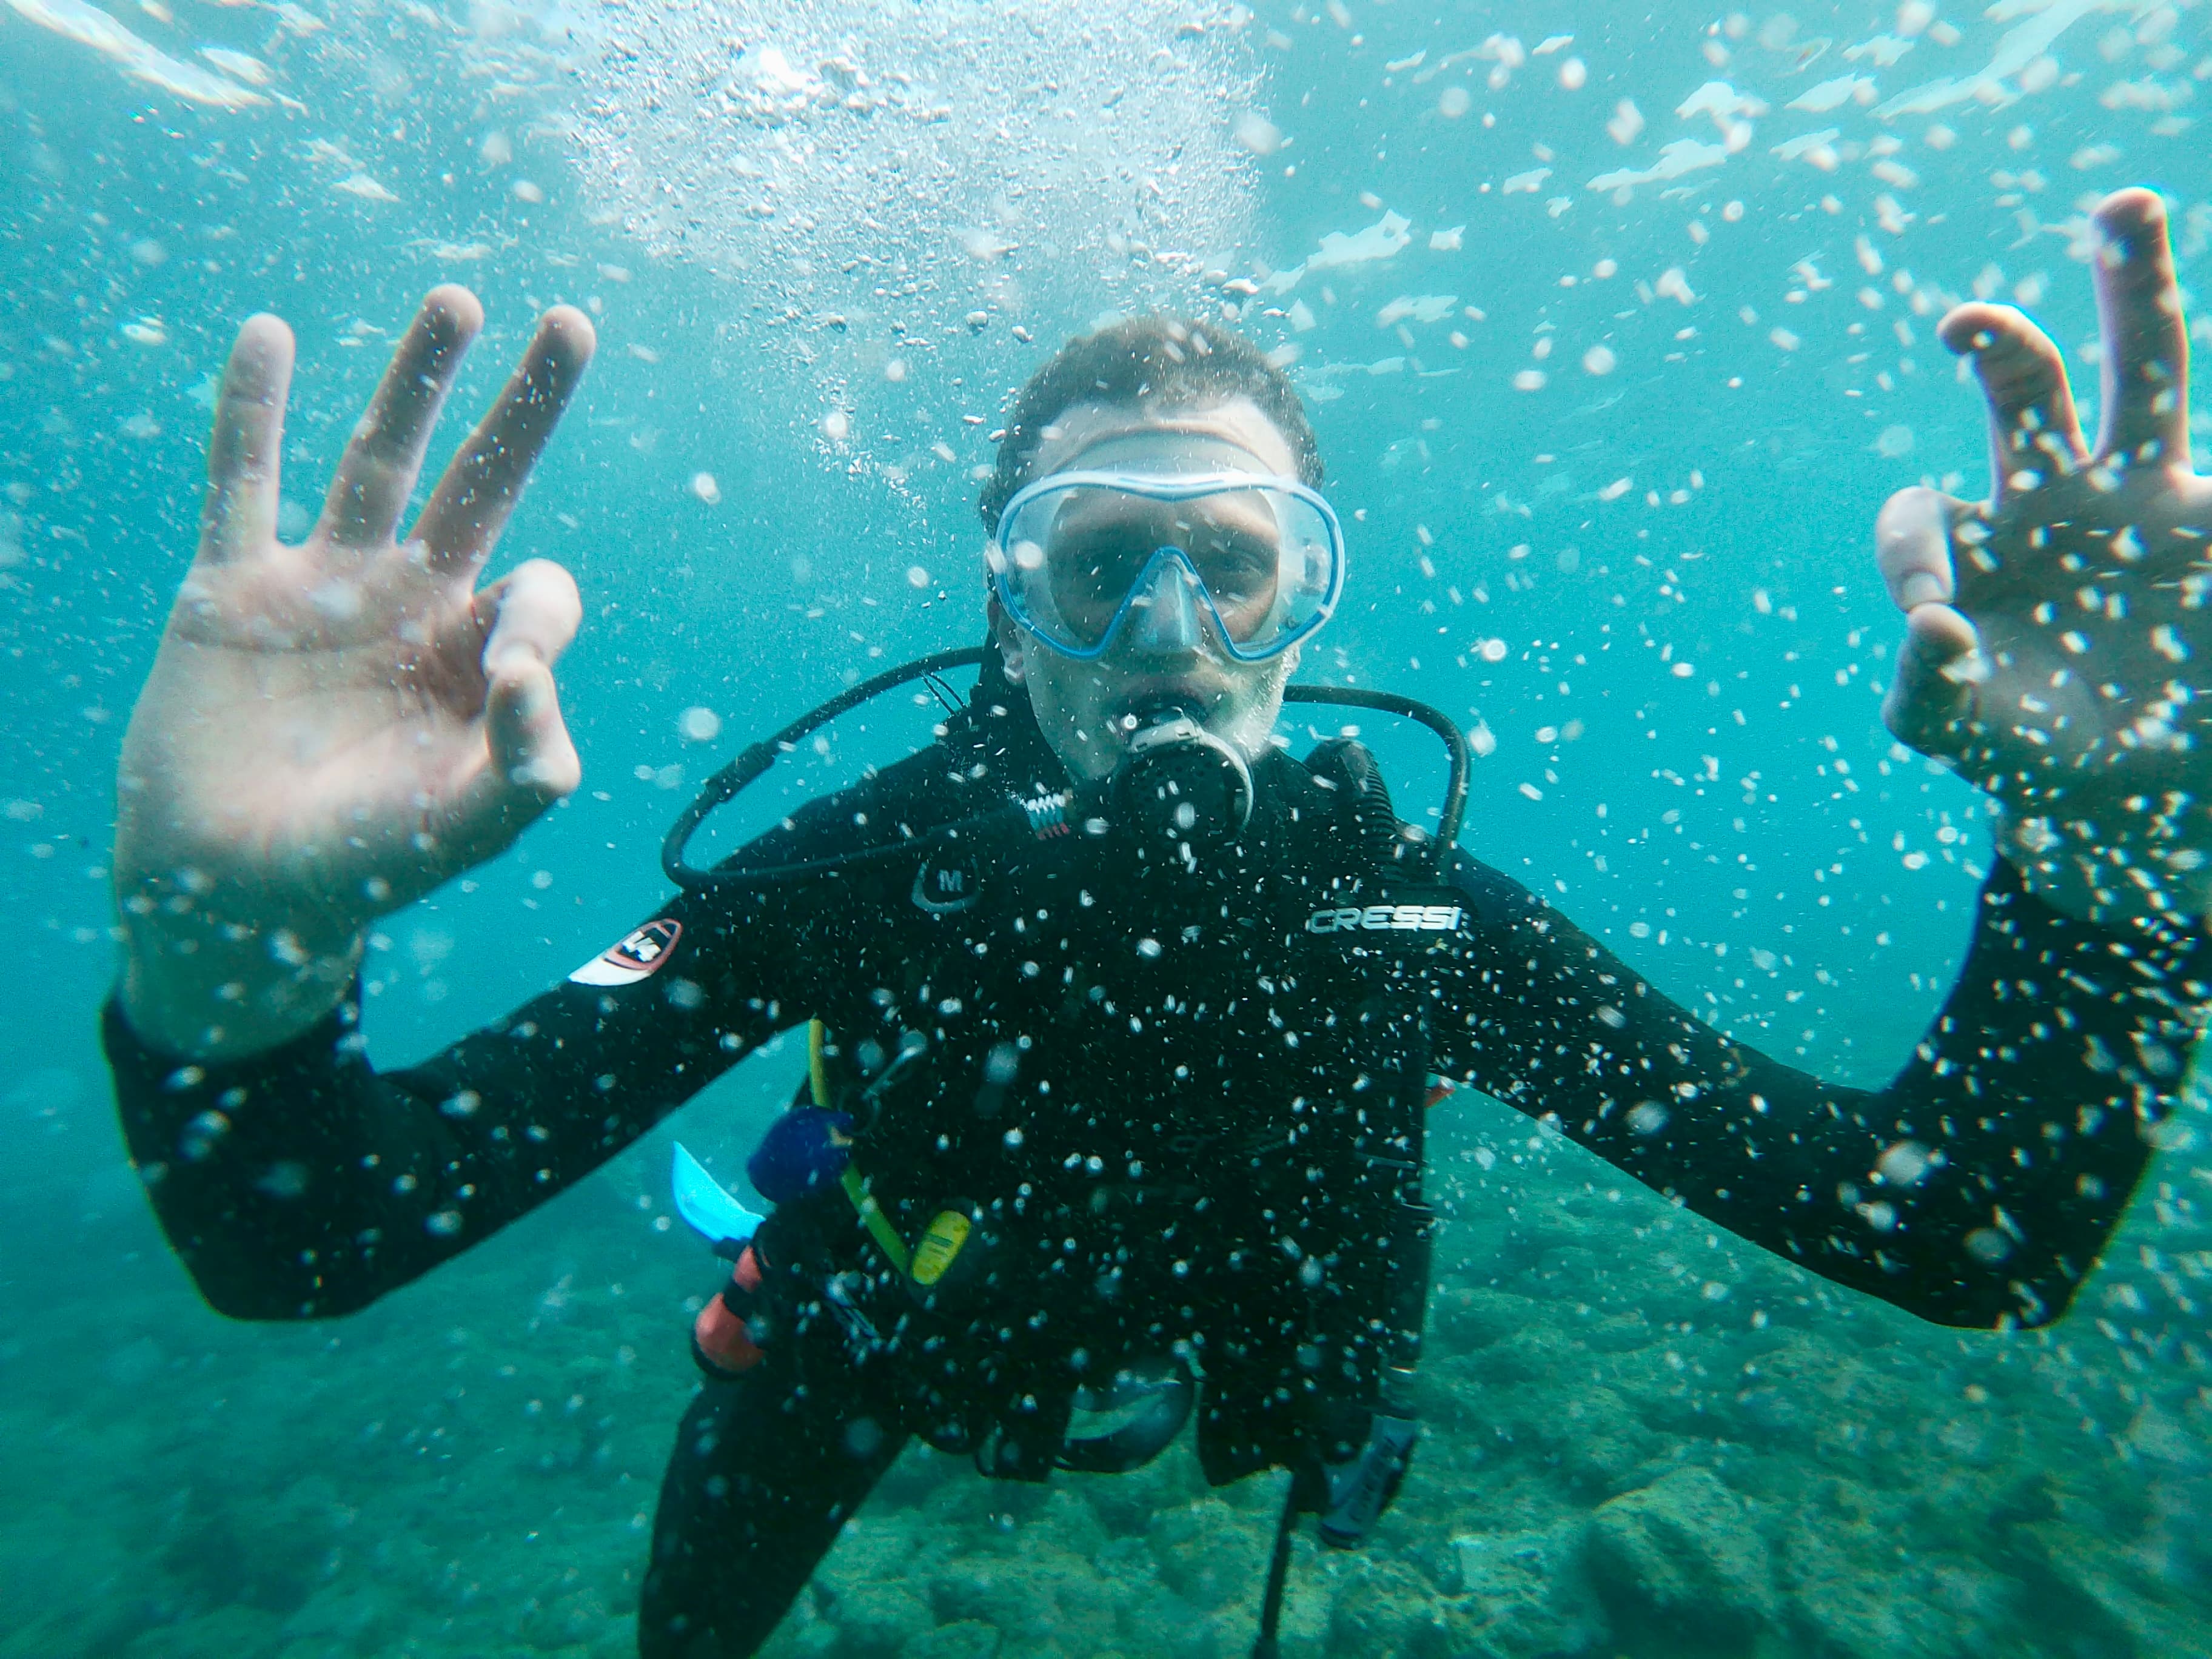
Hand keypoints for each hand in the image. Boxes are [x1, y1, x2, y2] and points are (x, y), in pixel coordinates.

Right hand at [115, 288, 594, 1056]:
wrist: (234, 895)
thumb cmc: (364, 870)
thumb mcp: (466, 829)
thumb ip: (527, 767)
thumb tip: (531, 673)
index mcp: (477, 658)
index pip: (540, 590)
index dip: (540, 611)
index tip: (508, 676)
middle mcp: (413, 605)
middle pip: (483, 481)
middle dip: (529, 407)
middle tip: (575, 323)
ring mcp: (323, 588)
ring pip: (378, 458)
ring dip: (417, 379)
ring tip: (459, 299)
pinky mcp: (232, 590)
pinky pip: (242, 482)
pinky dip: (249, 411)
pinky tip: (270, 335)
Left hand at [1877, 188, 2211, 927]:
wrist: (2122, 780)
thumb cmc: (2019, 743)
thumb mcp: (1953, 731)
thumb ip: (1926, 689)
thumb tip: (1933, 625)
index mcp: (1975, 544)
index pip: (1921, 517)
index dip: (1914, 551)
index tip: (1931, 614)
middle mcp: (2052, 495)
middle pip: (2023, 394)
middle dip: (1998, 347)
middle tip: (1959, 324)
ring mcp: (2145, 496)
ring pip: (2142, 370)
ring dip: (2132, 287)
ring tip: (2121, 205)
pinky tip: (2205, 483)